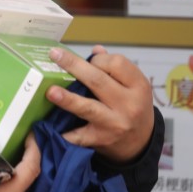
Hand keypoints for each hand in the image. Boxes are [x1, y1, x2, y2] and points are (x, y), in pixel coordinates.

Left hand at [45, 45, 153, 163]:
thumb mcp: (132, 86)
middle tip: (54, 55)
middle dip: (74, 66)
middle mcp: (128, 104)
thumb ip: (114, 68)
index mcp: (138, 85)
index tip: (88, 60)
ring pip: (88, 107)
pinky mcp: (101, 139)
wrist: (141, 141)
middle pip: (97, 81)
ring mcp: (114, 123)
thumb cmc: (133, 106)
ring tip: (51, 91)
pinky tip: (51, 128)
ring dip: (68, 99)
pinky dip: (65, 133)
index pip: (116, 63)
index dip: (98, 59)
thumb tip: (96, 50)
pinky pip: (80, 135)